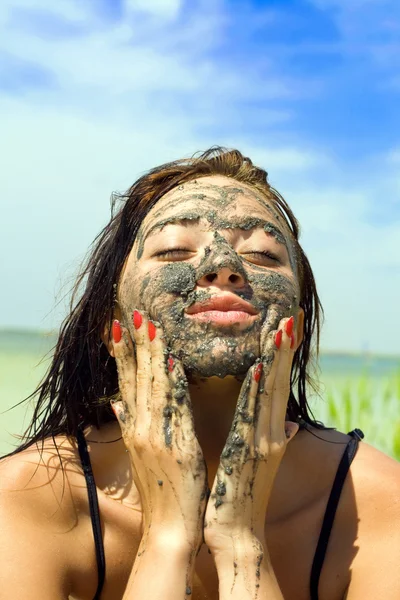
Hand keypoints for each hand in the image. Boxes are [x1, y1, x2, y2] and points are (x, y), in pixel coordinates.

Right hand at [110, 311, 207, 552]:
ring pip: (153, 387)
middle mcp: (141, 428)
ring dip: (152, 354)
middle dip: (135, 344)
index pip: (125, 383)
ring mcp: (157, 437)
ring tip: (151, 325)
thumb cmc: (160, 492)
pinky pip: (175, 408)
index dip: (121, 354)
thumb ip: (129, 426)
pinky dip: (173, 384)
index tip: (118, 327)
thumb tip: (116, 403)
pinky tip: (174, 362)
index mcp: (135, 429)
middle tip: (135, 313)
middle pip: (136, 379)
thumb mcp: (141, 457)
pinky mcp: (178, 446)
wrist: (170, 529)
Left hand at [204, 315, 298, 553]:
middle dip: (283, 349)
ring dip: (274, 359)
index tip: (284, 329)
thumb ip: (275, 442)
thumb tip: (289, 426)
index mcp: (270, 434)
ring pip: (269, 392)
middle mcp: (271, 434)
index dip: (281, 357)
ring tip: (278, 328)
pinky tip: (256, 368)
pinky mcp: (246, 452)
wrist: (237, 534)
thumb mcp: (259, 466)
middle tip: (287, 316)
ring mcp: (261, 442)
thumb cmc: (242, 497)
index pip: (276, 387)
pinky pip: (251, 415)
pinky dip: (256, 391)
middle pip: (278, 383)